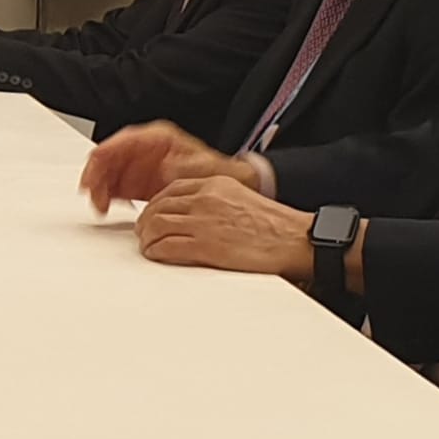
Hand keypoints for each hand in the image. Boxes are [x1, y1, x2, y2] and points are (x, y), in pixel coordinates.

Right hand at [82, 123, 255, 210]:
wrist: (227, 187)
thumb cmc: (216, 174)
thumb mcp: (203, 169)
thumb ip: (182, 167)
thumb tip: (166, 167)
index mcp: (158, 138)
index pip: (122, 141)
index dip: (103, 156)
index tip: (93, 174)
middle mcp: (145, 150)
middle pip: (109, 157)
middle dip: (96, 175)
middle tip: (92, 195)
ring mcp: (140, 166)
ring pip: (107, 173)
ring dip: (99, 188)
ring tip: (100, 206)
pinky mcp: (138, 183)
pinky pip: (114, 187)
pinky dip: (107, 197)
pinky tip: (107, 207)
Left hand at [133, 175, 317, 279]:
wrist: (294, 239)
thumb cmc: (274, 226)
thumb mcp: (241, 199)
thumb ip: (215, 202)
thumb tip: (194, 214)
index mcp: (215, 185)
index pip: (171, 189)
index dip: (156, 203)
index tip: (152, 213)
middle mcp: (205, 199)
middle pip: (158, 205)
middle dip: (146, 220)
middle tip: (144, 232)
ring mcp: (203, 222)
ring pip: (156, 224)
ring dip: (147, 237)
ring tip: (148, 245)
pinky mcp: (205, 246)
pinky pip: (166, 246)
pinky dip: (155, 251)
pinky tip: (156, 254)